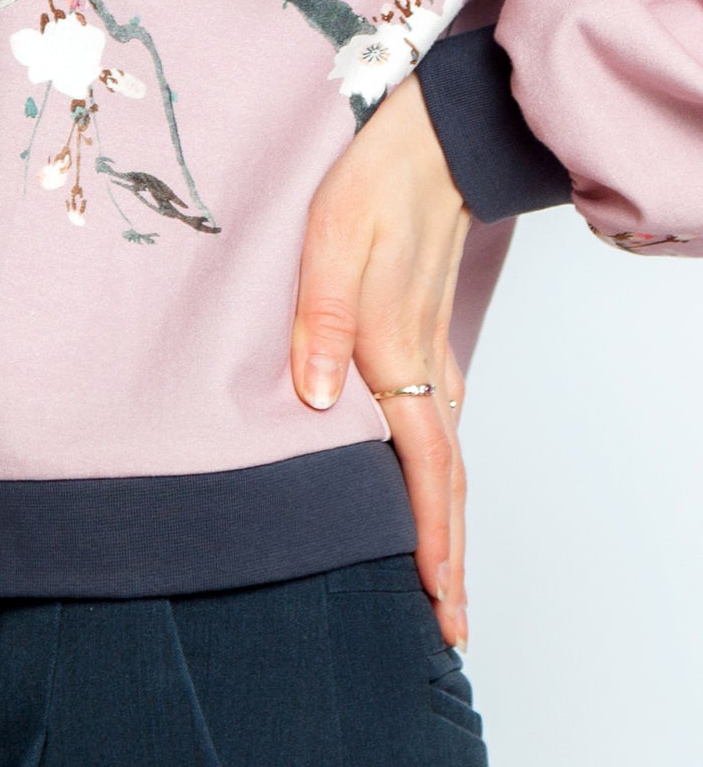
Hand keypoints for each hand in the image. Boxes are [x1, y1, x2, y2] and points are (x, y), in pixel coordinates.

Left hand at [291, 72, 470, 650]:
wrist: (433, 139)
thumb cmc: (373, 180)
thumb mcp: (330, 236)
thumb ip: (320, 317)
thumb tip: (317, 399)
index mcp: (397, 353)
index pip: (424, 470)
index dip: (428, 540)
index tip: (436, 603)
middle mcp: (426, 365)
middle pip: (447, 482)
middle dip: (448, 559)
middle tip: (448, 627)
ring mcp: (436, 353)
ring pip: (449, 458)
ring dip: (446, 523)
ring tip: (440, 580)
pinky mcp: (431, 338)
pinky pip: (442, 427)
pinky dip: (441, 476)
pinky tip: (426, 492)